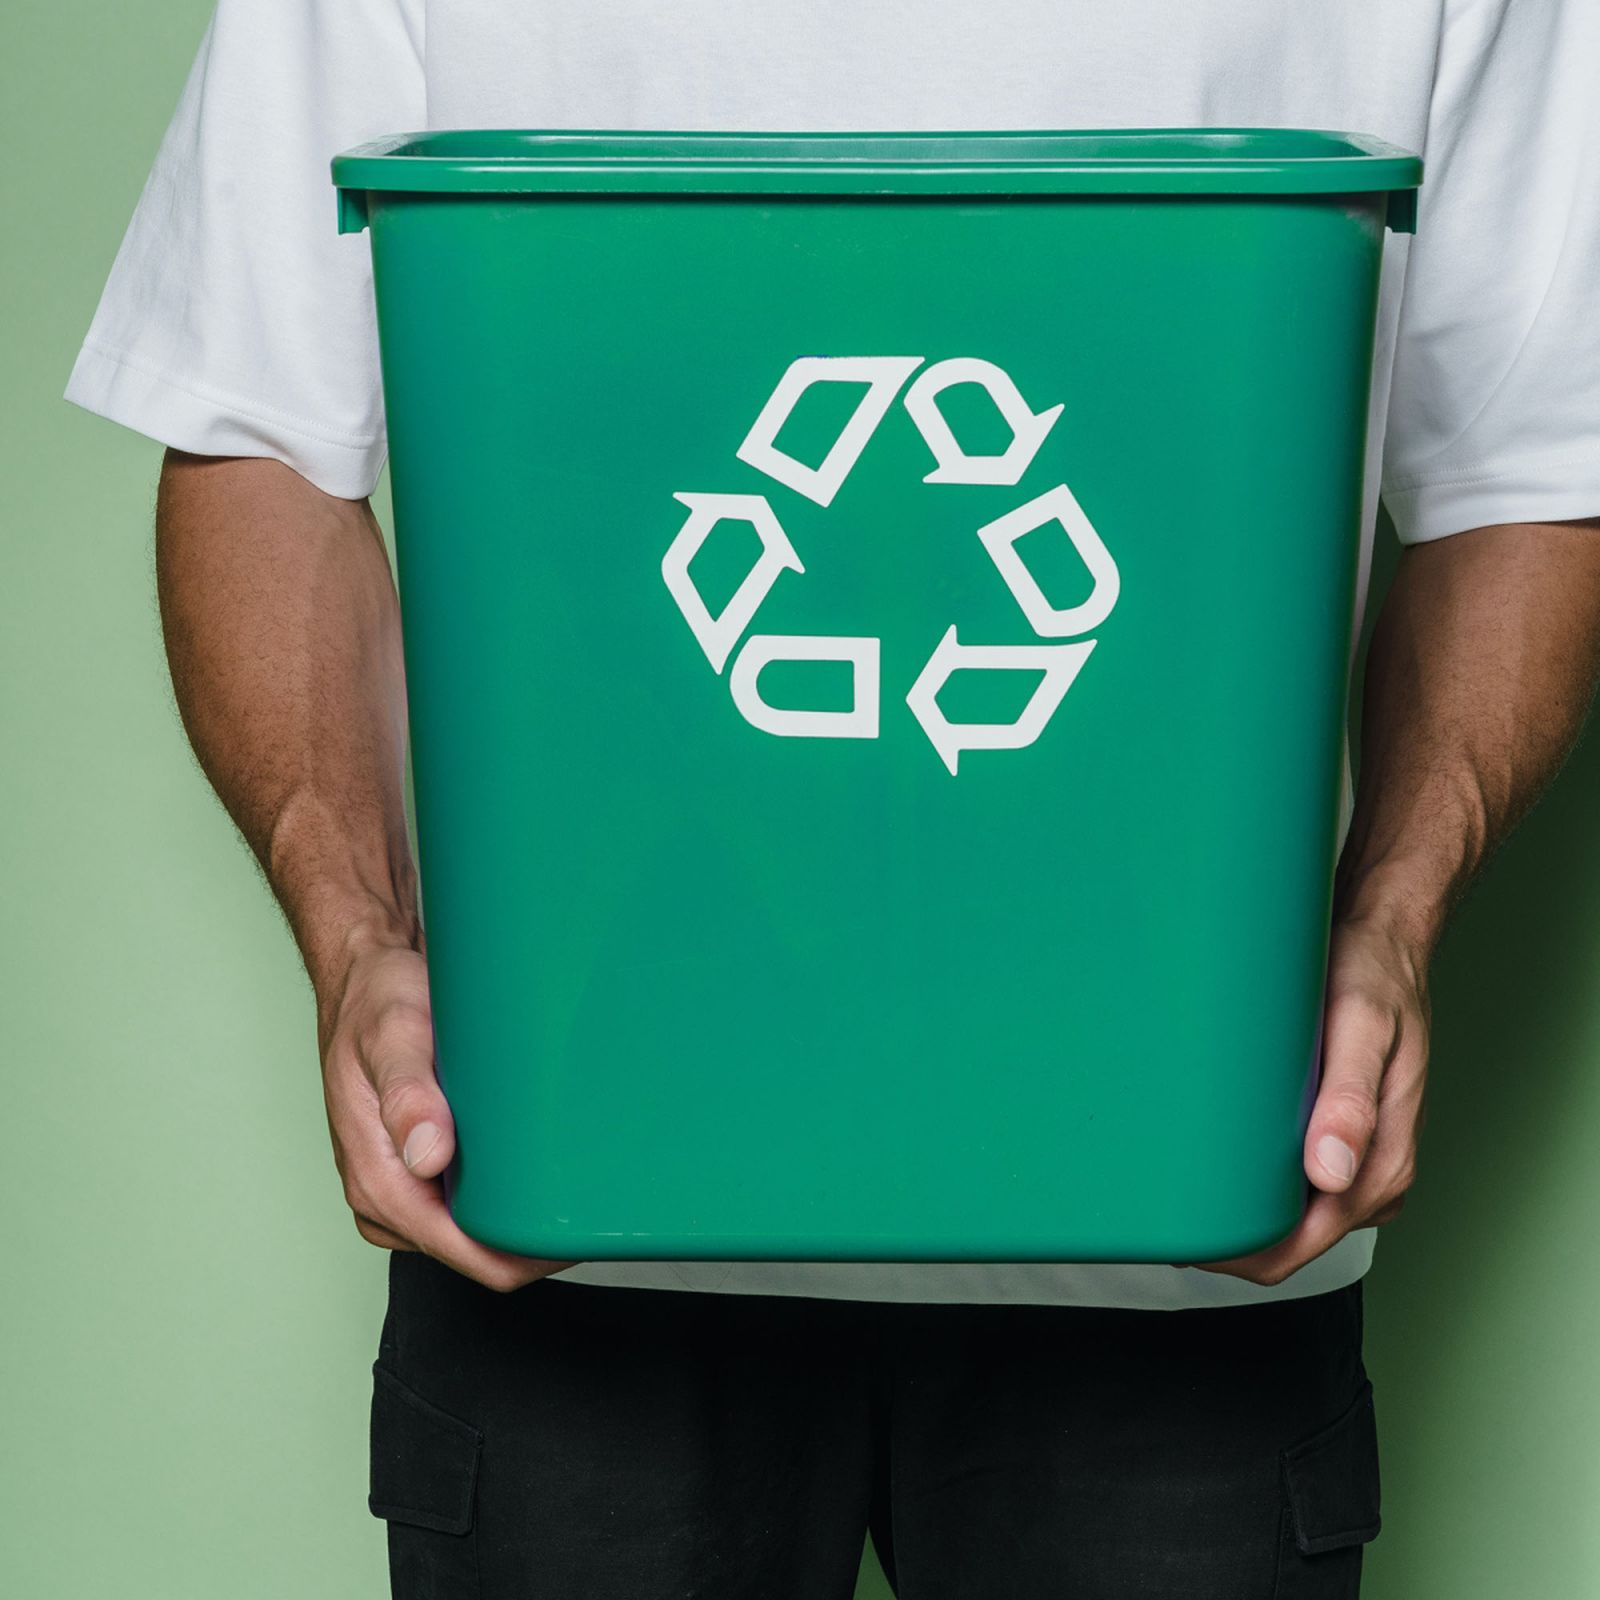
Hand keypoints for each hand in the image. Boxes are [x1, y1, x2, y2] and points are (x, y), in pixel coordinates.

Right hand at [317, 934, 575, 1291]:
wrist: (365, 980)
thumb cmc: (375, 1004)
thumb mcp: (392, 1036)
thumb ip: (408, 1095)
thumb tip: (427, 1155)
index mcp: (377, 1181)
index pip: (464, 1255)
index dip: (524, 1256)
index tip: (577, 1232)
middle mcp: (388, 1195)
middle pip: (475, 1253)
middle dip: (529, 1240)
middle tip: (590, 1203)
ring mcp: (405, 1185)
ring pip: (475, 1231)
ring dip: (519, 1216)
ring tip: (571, 1184)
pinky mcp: (422, 1167)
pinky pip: (469, 1201)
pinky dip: (505, 1192)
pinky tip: (539, 1166)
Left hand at [1198, 911, 1429, 1286]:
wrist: (1385, 943)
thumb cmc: (1375, 978)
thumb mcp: (1363, 1028)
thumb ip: (1351, 1101)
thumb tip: (1332, 1172)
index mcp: (1380, 1165)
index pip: (1298, 1248)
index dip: (1235, 1254)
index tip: (1177, 1234)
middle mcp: (1367, 1174)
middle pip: (1285, 1241)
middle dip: (1223, 1235)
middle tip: (1155, 1205)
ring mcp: (1351, 1160)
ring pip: (1284, 1214)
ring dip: (1234, 1206)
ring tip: (1174, 1179)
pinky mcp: (1333, 1138)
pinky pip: (1286, 1180)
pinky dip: (1247, 1175)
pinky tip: (1208, 1154)